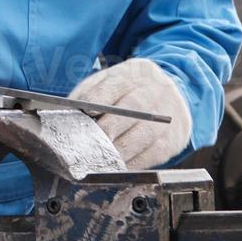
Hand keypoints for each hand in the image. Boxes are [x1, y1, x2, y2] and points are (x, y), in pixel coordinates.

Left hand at [68, 58, 191, 168]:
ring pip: (143, 135)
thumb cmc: (130, 91)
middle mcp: (155, 92)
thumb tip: (67, 113)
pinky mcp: (172, 141)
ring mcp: (166, 116)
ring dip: (118, 151)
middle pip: (132, 109)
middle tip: (87, 143)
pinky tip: (114, 167)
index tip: (85, 112)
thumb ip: (90, 92)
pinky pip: (152, 156)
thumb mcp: (112, 80)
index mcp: (135, 73)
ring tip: (97, 160)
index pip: (116, 84)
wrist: (173, 96)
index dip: (99, 98)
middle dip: (108, 128)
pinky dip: (131, 164)